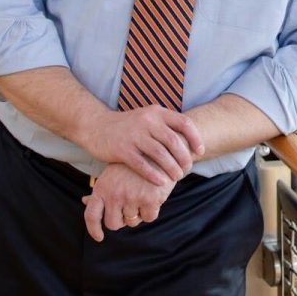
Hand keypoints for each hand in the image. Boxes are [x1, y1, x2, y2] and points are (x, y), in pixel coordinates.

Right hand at [76, 105, 203, 185]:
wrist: (96, 126)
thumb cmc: (128, 127)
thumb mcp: (148, 118)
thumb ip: (165, 126)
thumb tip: (190, 141)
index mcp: (157, 112)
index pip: (184, 123)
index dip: (195, 138)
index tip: (200, 151)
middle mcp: (147, 121)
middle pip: (174, 141)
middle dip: (184, 158)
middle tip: (187, 169)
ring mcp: (134, 135)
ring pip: (160, 154)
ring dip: (172, 168)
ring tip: (177, 177)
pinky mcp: (122, 149)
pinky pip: (142, 164)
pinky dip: (154, 175)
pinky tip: (161, 183)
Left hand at [82, 163, 174, 241]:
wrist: (159, 149)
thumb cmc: (133, 163)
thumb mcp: (112, 173)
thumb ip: (100, 190)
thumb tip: (85, 201)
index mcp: (102, 188)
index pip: (91, 216)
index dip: (94, 230)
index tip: (99, 237)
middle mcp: (115, 195)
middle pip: (113, 224)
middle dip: (121, 220)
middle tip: (130, 208)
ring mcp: (132, 198)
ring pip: (132, 222)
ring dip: (138, 214)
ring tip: (143, 195)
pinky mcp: (150, 200)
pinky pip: (149, 218)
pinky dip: (152, 211)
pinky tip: (154, 196)